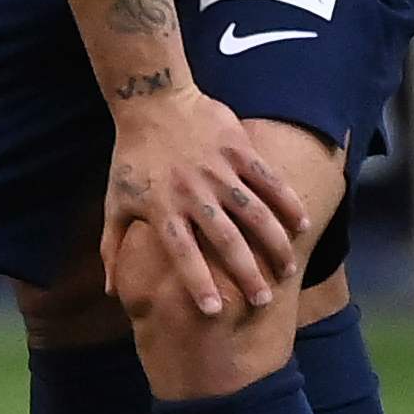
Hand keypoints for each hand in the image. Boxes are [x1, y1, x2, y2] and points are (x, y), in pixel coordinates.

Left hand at [105, 83, 306, 316]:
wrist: (151, 101)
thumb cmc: (131, 158)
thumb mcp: (115, 202)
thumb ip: (112, 247)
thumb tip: (111, 290)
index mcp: (161, 208)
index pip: (181, 252)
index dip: (197, 282)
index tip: (213, 311)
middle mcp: (192, 193)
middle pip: (225, 240)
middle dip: (246, 273)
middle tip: (262, 301)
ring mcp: (218, 171)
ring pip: (255, 214)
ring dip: (274, 244)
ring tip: (287, 269)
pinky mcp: (238, 150)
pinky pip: (269, 180)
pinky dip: (288, 203)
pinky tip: (302, 225)